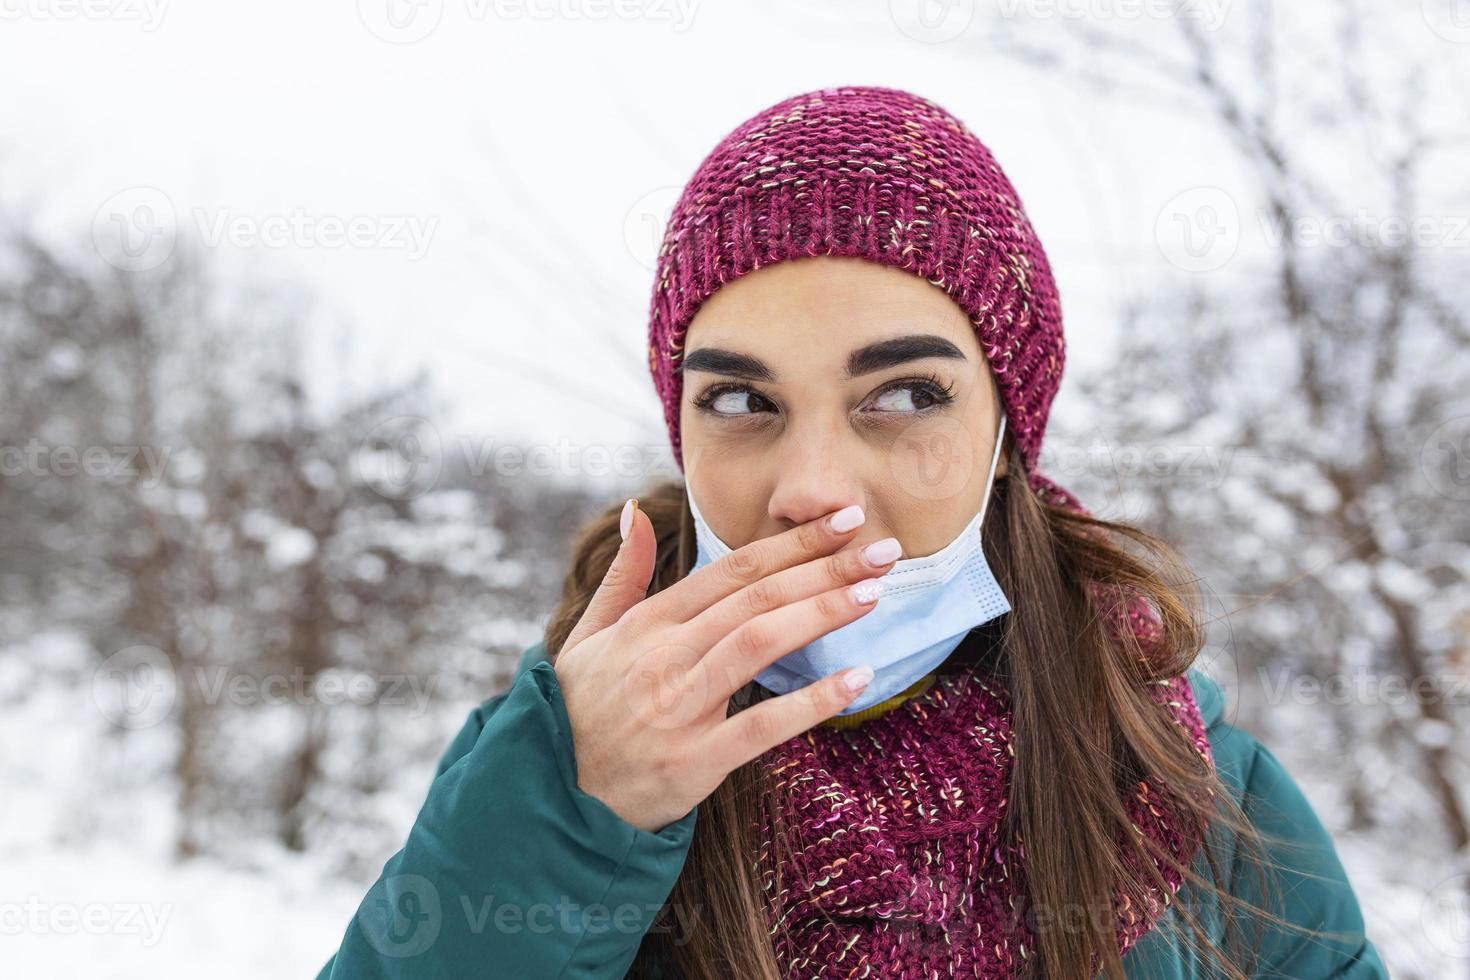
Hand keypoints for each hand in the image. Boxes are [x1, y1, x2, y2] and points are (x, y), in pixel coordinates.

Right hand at [553, 500, 896, 831]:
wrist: (549, 796)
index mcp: (648, 623)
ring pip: (758, 643)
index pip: (733, 571)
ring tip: (873, 594)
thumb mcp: (588, 636)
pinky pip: (761, 726)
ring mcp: (680, 706)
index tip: (843, 521)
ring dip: (820, 613)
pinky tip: (856, 679)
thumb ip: (623, 575)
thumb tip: (634, 512)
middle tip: (882, 549)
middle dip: (824, 568)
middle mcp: (665, 655)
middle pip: (756, 598)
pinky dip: (811, 701)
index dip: (792, 543)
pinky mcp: (694, 759)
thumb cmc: (576, 712)